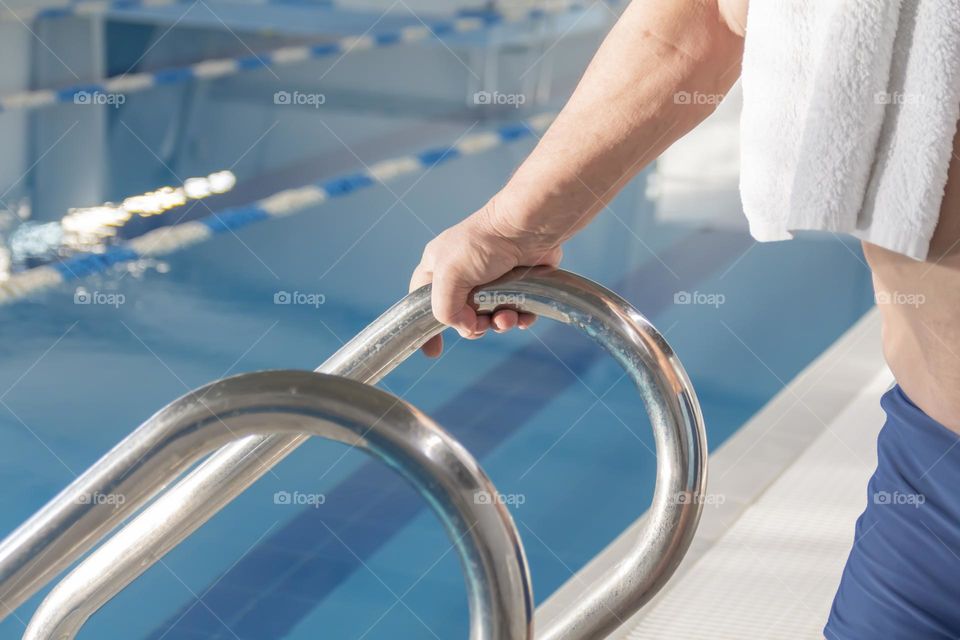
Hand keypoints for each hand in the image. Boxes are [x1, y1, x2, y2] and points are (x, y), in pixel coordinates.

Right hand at [409, 197, 562, 356]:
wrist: (528, 228)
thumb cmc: (483, 244)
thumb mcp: (449, 275)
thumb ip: (445, 309)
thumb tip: (467, 328)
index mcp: (437, 268)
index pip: (421, 303)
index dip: (425, 328)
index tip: (432, 351)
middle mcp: (462, 276)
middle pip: (460, 317)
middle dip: (473, 326)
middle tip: (482, 322)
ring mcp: (491, 281)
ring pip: (489, 318)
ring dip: (499, 324)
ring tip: (508, 317)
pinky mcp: (517, 284)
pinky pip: (515, 313)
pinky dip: (519, 319)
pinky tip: (524, 316)